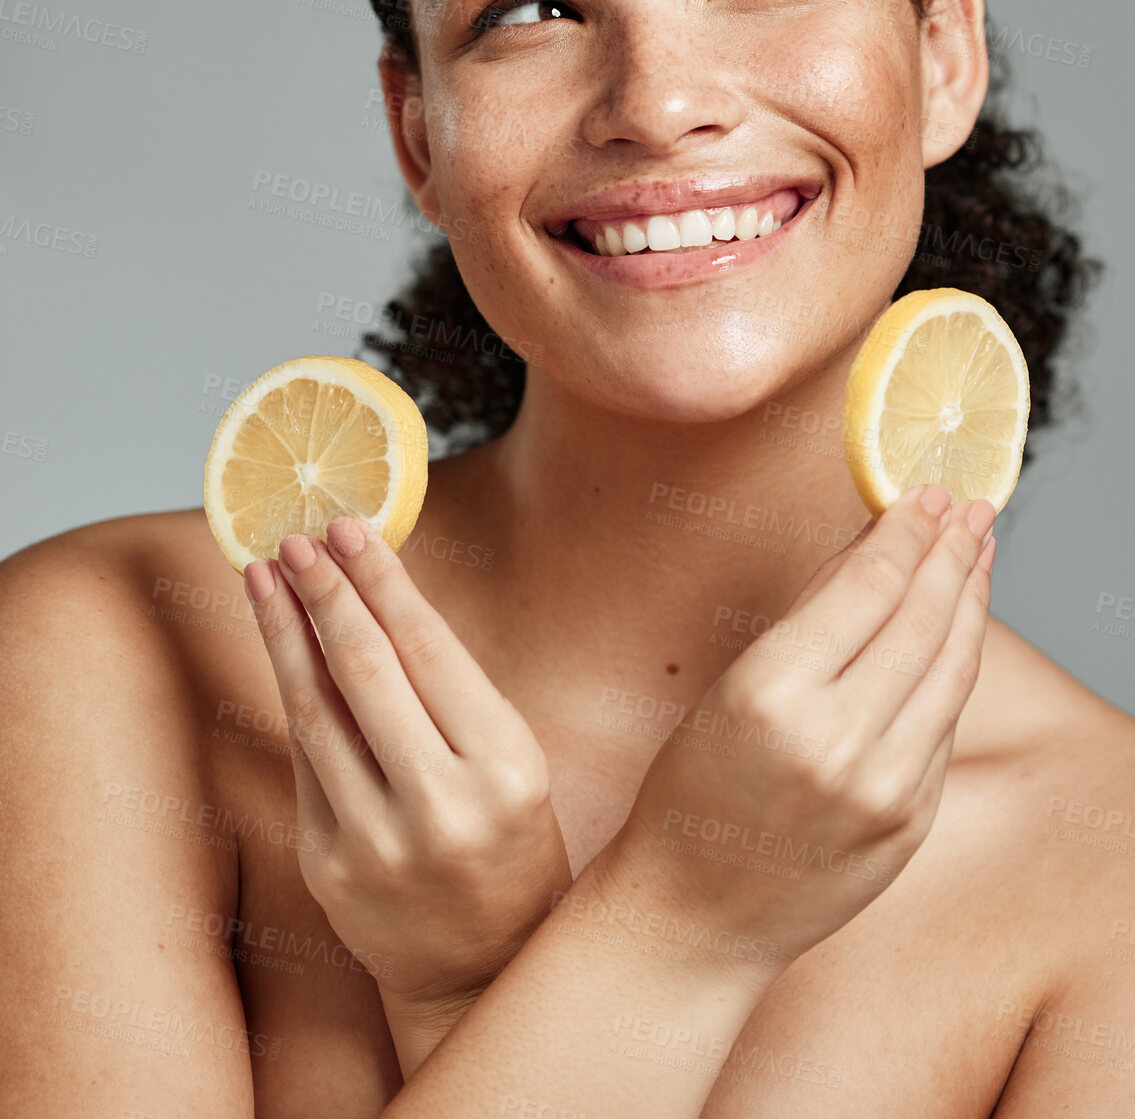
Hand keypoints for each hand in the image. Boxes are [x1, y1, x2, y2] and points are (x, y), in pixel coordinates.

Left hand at [242, 517, 571, 1018]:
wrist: (482, 964)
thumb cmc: (508, 840)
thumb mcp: (512, 760)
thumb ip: (449, 691)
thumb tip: (374, 593)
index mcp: (507, 767)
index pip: (429, 650)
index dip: (381, 582)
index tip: (349, 529)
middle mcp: (444, 806)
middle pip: (366, 672)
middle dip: (324, 594)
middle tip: (297, 539)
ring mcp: (379, 843)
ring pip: (316, 712)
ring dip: (284, 634)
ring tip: (263, 576)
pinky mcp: (329, 867)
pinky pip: (304, 761)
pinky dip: (290, 695)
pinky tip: (279, 649)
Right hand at [597, 483, 994, 967]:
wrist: (694, 914)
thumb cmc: (692, 790)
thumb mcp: (729, 686)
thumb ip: (810, 618)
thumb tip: (874, 546)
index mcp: (774, 694)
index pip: (868, 586)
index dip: (907, 530)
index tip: (927, 493)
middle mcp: (838, 742)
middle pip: (922, 620)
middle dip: (953, 553)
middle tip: (971, 508)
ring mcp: (884, 790)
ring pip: (952, 671)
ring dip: (972, 602)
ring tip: (980, 554)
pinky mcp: (911, 824)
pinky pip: (945, 726)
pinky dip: (957, 666)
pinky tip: (961, 631)